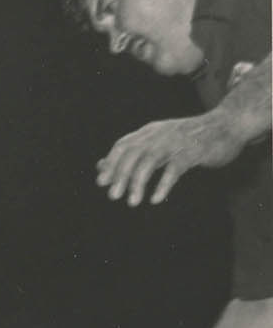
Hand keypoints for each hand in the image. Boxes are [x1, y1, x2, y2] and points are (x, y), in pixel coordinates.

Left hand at [96, 113, 243, 206]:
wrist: (227, 125)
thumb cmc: (189, 138)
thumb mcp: (158, 142)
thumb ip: (131, 153)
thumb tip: (101, 167)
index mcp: (150, 132)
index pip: (123, 145)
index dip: (111, 163)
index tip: (102, 182)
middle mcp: (160, 134)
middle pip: (134, 153)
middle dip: (121, 175)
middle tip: (113, 196)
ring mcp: (177, 141)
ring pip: (151, 160)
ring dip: (138, 182)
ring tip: (132, 202)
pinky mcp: (194, 151)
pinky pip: (175, 168)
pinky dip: (163, 184)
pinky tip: (155, 199)